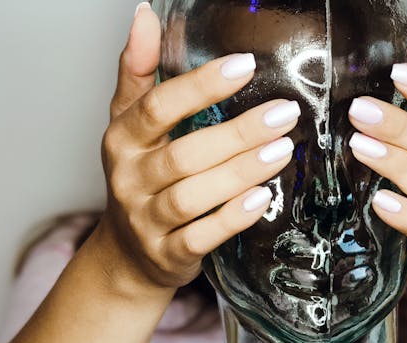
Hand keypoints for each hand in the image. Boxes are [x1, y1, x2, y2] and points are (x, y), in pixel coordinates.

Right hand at [96, 5, 298, 291]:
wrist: (128, 254)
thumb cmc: (138, 180)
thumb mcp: (129, 124)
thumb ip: (139, 71)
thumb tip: (144, 15)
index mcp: (122, 141)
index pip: (157, 108)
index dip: (201, 87)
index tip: (245, 66)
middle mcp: (129, 181)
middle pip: (182, 155)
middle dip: (236, 134)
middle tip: (284, 113)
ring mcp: (145, 222)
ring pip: (191, 197)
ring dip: (239, 173)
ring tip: (282, 150)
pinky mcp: (167, 255)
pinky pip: (199, 238)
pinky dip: (230, 220)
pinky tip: (261, 199)